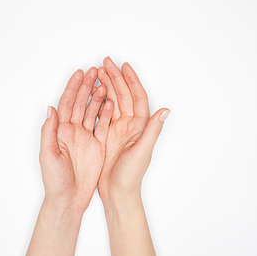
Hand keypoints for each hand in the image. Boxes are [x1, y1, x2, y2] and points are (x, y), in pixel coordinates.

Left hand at [39, 67, 113, 213]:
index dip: (72, 88)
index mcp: (60, 132)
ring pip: (92, 112)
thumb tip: (50, 108)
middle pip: (79, 104)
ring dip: (98, 97)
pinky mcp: (97, 146)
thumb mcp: (48, 155)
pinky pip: (102, 127)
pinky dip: (107, 114)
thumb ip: (49, 132)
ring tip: (105, 83)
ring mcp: (85, 138)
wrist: (68, 200)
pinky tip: (111, 103)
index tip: (79, 74)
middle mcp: (72, 132)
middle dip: (86, 87)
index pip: (65, 104)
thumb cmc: (54, 180)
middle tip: (95, 71)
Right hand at [97, 57, 169, 207]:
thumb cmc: (131, 176)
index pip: (137, 97)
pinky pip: (101, 114)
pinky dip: (97, 101)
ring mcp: (117, 130)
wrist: (117, 193)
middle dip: (115, 77)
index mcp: (140, 127)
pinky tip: (91, 91)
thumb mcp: (142, 153)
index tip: (124, 66)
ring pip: (112, 101)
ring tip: (98, 71)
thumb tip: (165, 111)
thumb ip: (152, 131)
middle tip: (106, 61)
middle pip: (123, 95)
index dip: (131, 80)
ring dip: (106, 86)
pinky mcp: (106, 136)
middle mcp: (130, 125)